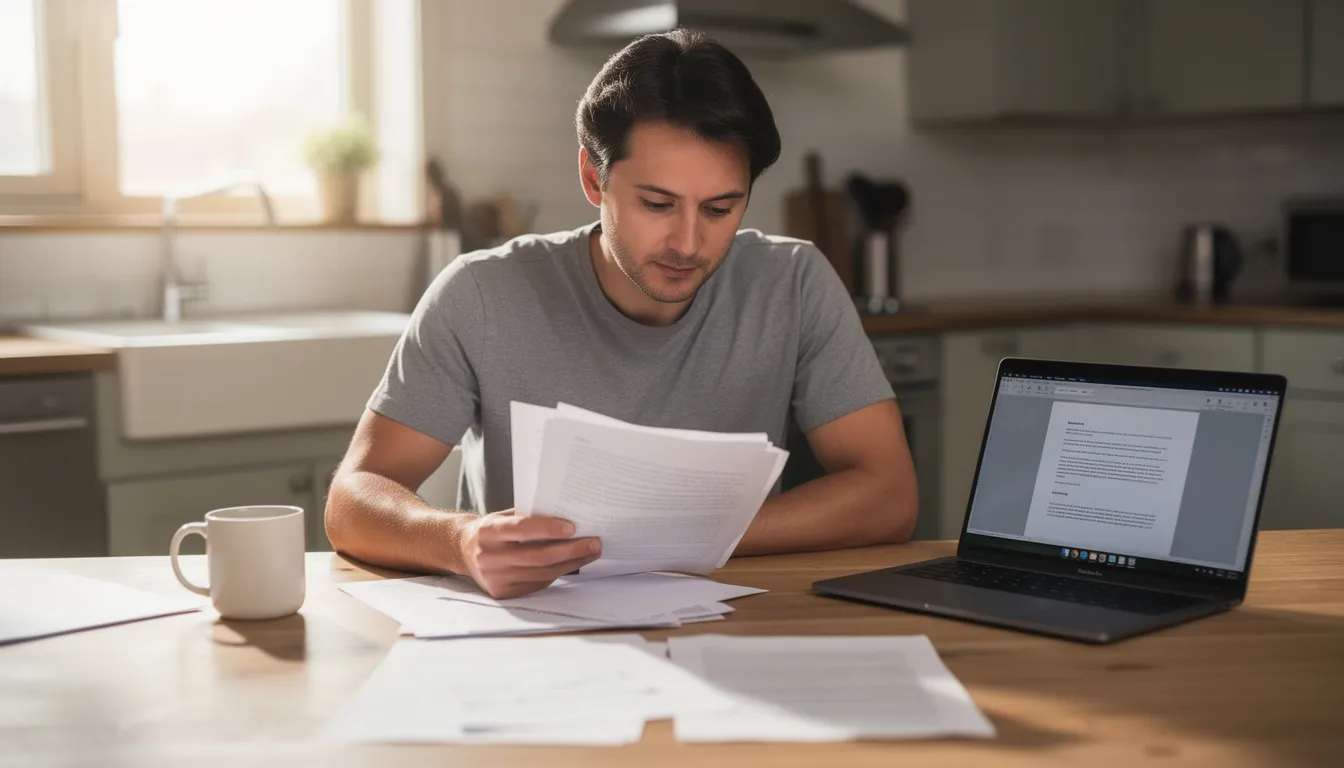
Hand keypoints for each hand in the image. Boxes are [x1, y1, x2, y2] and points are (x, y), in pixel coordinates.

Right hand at [456, 510, 601, 597]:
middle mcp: (490, 556)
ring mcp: (495, 578)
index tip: (573, 527)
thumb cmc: (491, 530)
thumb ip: (527, 517)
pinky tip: (571, 564)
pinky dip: (557, 573)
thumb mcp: (502, 516)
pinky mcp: (503, 592)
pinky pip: (538, 584)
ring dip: (571, 564)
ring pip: (542, 573)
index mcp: (489, 531)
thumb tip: (567, 515)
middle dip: (571, 550)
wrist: (464, 551)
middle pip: (538, 556)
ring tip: (590, 553)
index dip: (548, 529)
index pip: (522, 529)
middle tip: (594, 542)